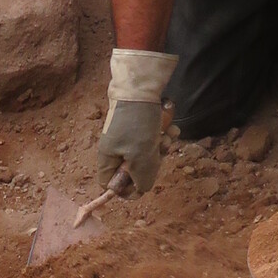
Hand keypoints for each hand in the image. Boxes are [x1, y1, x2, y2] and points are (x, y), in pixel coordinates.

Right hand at [97, 48, 176, 194]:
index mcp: (109, 159)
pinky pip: (154, 139)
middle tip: (158, 153)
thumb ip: (142, 179)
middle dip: (152, 164)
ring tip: (164, 136)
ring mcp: (129, 137)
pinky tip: (169, 127)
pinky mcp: (141, 126)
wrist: (141, 87)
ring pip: (148, 154)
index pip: (111, 185)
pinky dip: (164, 135)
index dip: (126, 190)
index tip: (142, 186)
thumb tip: (142, 189)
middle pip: (135, 171)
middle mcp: (116, 149)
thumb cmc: (137, 123)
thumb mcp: (141, 157)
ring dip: (161, 147)